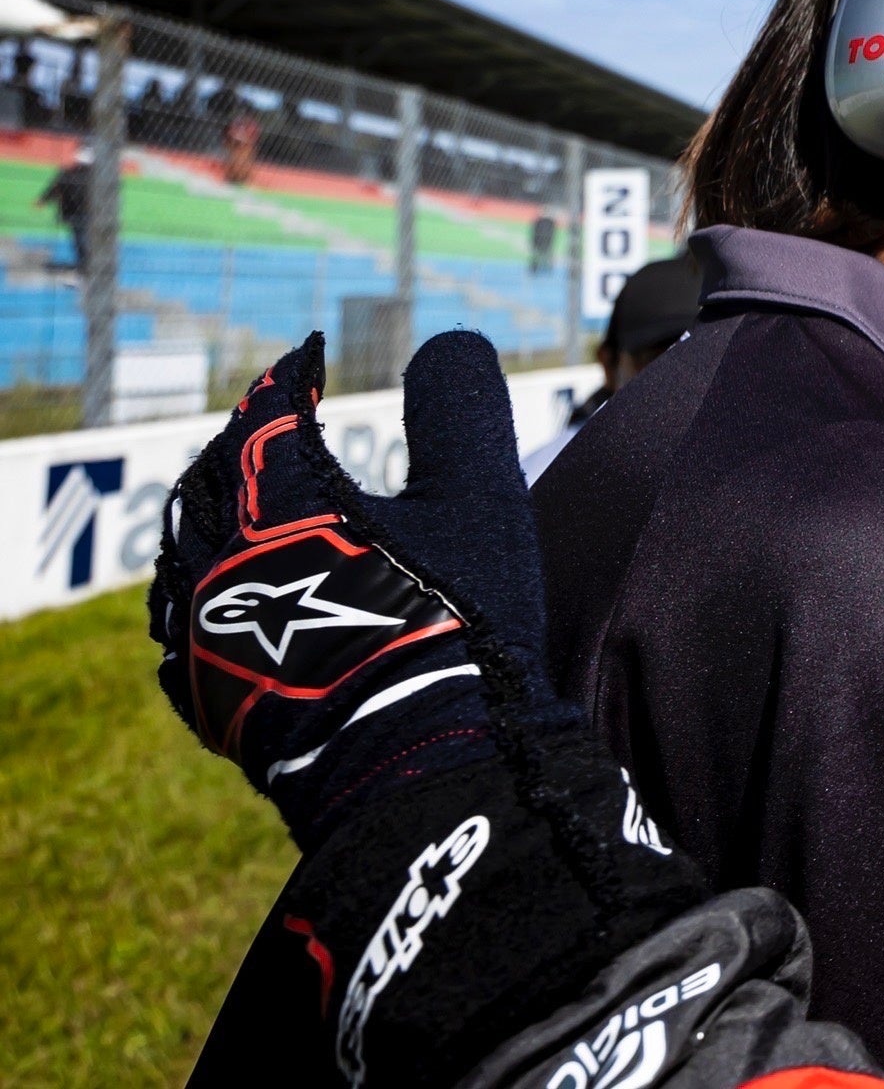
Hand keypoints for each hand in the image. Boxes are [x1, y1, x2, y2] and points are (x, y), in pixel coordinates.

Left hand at [149, 331, 557, 846]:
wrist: (423, 763)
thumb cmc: (456, 621)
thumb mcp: (480, 497)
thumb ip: (460, 408)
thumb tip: (450, 342)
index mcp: (279, 504)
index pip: (265, 416)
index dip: (288, 379)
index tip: (308, 359)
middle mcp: (222, 562)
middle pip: (210, 484)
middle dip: (239, 448)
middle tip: (267, 428)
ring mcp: (208, 638)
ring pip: (184, 559)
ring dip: (211, 524)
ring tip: (241, 514)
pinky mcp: (212, 702)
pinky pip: (183, 636)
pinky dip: (202, 601)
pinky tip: (228, 605)